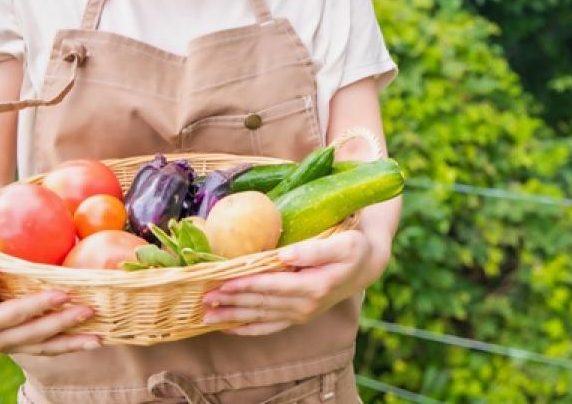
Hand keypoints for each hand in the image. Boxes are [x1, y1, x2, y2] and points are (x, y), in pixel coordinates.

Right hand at [0, 257, 100, 355]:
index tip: (63, 294)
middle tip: (88, 310)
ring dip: (71, 343)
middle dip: (61, 325)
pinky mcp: (19, 340)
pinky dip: (68, 344)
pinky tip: (91, 339)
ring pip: (43, 347)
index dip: (37, 307)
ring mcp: (8, 343)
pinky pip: (46, 345)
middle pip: (32, 335)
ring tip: (98, 338)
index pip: (13, 316)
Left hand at [200, 230, 385, 336]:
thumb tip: (286, 254)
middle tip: (205, 299)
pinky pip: (269, 327)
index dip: (247, 285)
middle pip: (262, 304)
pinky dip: (248, 328)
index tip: (223, 282)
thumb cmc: (353, 248)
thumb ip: (314, 250)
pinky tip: (230, 328)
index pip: (273, 286)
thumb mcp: (343, 243)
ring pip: (261, 317)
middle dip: (232, 302)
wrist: (365, 266)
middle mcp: (306, 305)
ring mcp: (301, 314)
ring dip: (234, 317)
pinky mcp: (298, 316)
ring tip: (207, 317)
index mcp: (315, 286)